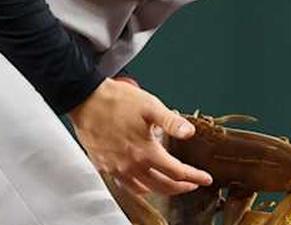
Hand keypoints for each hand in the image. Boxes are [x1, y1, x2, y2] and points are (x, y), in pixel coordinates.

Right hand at [69, 77, 212, 196]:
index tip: (205, 178)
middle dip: (181, 187)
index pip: (176, 172)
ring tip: (171, 183)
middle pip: (162, 186)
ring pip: (144, 190)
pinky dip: (139, 187)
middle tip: (192, 183)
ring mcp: (116, 169)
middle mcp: (131, 165)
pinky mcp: (104, 167)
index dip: (194, 176)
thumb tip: (189, 132)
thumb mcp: (150, 106)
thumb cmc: (116, 100)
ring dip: (161, 189)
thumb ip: (171, 122)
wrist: (86, 100)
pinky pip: (125, 186)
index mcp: (145, 152)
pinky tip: (143, 180)